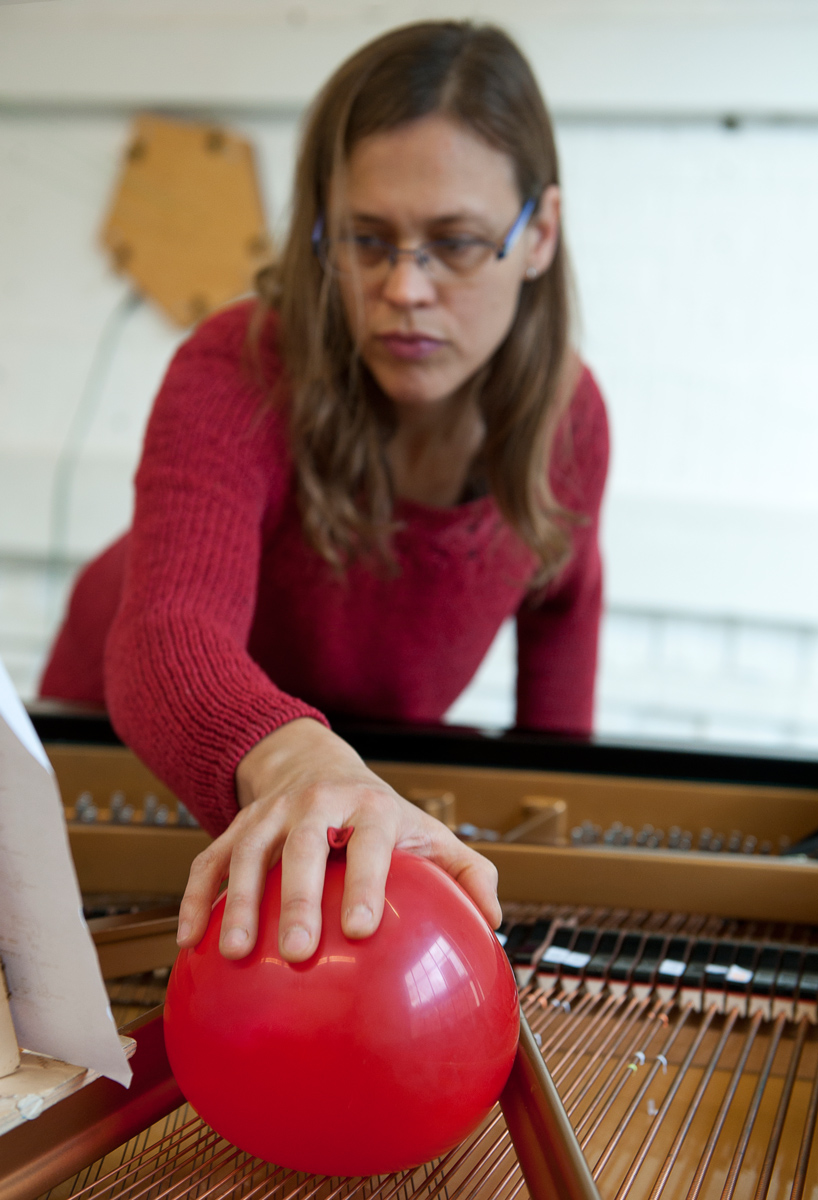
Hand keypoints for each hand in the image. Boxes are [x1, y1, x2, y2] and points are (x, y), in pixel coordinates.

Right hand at [176, 717, 500, 962]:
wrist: (317, 764)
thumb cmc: (381, 816)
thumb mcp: (428, 832)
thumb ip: (468, 872)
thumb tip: (493, 922)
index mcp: (370, 806)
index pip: (370, 840)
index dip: (365, 880)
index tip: (360, 929)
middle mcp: (316, 803)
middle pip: (302, 845)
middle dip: (297, 896)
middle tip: (297, 951)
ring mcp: (269, 813)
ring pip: (247, 852)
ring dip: (237, 901)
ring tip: (234, 953)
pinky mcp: (235, 827)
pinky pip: (207, 861)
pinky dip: (195, 898)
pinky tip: (189, 941)